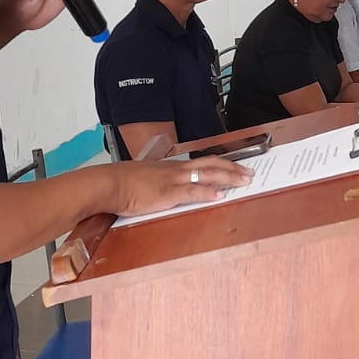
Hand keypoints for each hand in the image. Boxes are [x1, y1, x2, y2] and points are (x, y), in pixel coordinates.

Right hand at [109, 155, 250, 215]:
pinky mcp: (168, 193)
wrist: (108, 184)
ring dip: (228, 178)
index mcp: (170, 167)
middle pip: (211, 164)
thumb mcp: (142, 178)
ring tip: (244, 181)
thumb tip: (159, 187)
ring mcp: (173, 180)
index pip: (201, 162)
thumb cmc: (120, 183)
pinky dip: (209, 193)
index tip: (234, 166)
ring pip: (207, 174)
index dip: (220, 164)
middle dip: (232, 168)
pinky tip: (220, 196)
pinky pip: (193, 191)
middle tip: (249, 172)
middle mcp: (175, 169)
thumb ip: (155, 181)